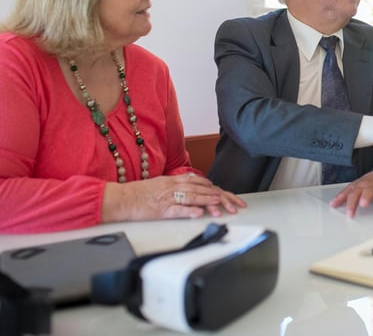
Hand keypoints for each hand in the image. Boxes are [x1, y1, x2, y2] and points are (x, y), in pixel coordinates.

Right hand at [102, 173, 246, 222]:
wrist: (120, 198)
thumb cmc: (138, 193)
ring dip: (207, 200)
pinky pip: (176, 210)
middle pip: (199, 189)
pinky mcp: (160, 209)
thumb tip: (190, 188)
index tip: (224, 193)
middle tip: (231, 202)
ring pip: (191, 197)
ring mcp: (167, 197)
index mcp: (173, 180)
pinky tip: (198, 214)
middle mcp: (173, 186)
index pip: (198, 182)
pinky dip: (188, 211)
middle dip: (217, 195)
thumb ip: (175, 185)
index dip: (213, 187)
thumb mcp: (160, 184)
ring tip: (220, 205)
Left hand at [329, 168, 372, 217]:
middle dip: (366, 197)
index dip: (351, 203)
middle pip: (369, 190)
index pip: (355, 193)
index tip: (349, 213)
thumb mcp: (356, 185)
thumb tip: (333, 204)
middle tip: (363, 204)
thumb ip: (344, 195)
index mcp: (362, 185)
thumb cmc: (371, 181)